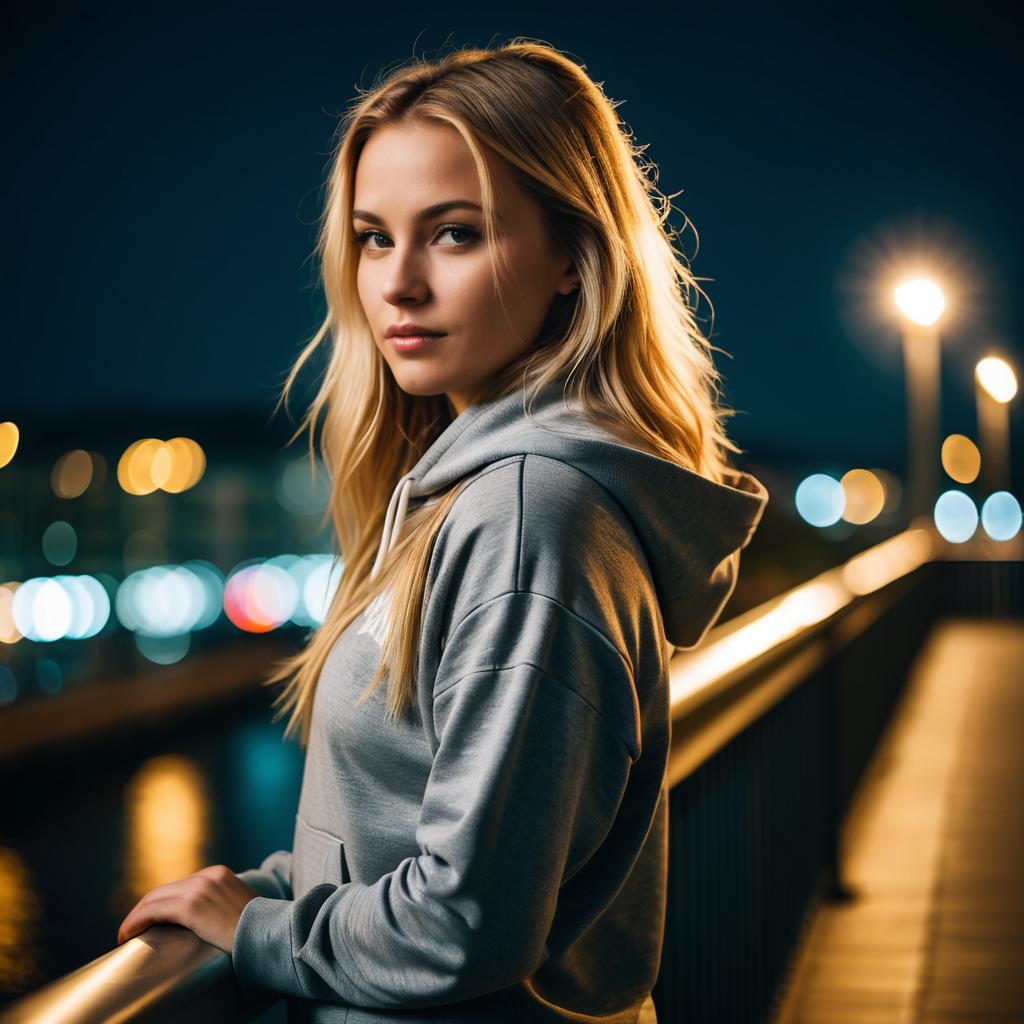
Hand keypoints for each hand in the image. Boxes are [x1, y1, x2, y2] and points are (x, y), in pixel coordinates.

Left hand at [116, 865, 258, 954]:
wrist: (271, 934)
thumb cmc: (258, 930)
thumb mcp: (239, 909)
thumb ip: (221, 906)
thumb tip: (209, 923)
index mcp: (219, 874)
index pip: (181, 886)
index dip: (162, 903)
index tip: (152, 921)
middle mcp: (207, 876)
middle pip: (164, 889)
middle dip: (146, 909)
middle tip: (134, 929)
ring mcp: (199, 888)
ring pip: (154, 898)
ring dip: (136, 916)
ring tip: (127, 934)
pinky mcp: (191, 905)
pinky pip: (152, 911)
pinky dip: (135, 922)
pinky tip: (127, 935)